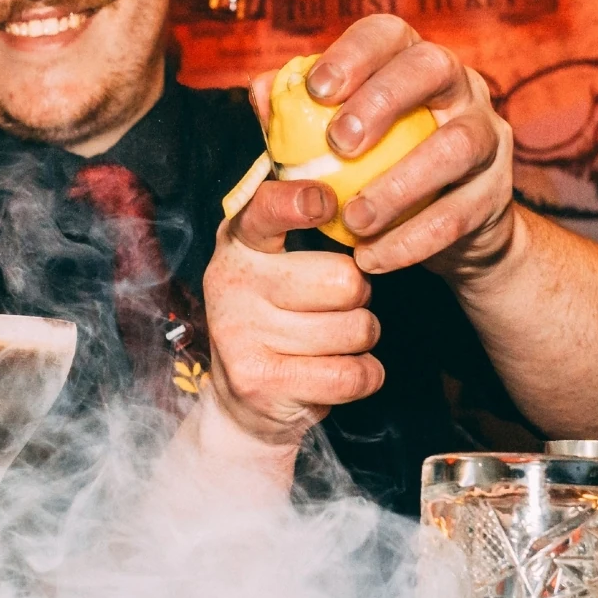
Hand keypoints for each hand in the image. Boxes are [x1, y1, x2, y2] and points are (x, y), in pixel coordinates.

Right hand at [201, 176, 384, 447]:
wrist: (242, 396)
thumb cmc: (277, 315)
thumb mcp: (274, 263)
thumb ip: (302, 226)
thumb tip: (363, 201)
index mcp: (239, 243)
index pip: (267, 209)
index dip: (301, 202)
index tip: (325, 204)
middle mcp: (232, 282)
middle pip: (345, 280)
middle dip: (359, 297)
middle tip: (337, 306)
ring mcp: (241, 333)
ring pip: (356, 329)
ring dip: (360, 339)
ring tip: (331, 341)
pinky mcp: (260, 380)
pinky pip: (351, 374)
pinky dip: (365, 375)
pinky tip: (342, 371)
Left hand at [251, 15, 512, 280]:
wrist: (446, 233)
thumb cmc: (375, 170)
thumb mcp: (332, 141)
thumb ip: (296, 116)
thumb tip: (261, 89)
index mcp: (411, 61)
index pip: (388, 33)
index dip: (354, 53)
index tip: (315, 90)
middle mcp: (459, 86)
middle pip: (433, 66)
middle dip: (384, 99)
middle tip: (339, 144)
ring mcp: (486, 136)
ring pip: (457, 145)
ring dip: (400, 184)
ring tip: (353, 220)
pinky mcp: (499, 193)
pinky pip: (461, 213)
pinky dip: (413, 240)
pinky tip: (372, 257)